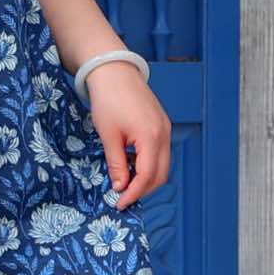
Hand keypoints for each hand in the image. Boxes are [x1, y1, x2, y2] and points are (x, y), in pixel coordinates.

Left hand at [83, 60, 171, 209]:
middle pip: (160, 174)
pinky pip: (160, 152)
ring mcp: (165, 129)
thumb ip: (117, 163)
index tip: (120, 203)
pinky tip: (130, 164)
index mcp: (151, 137)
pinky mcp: (162, 124)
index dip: (133, 194)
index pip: (147, 176)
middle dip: (143, 189)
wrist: (114, 70)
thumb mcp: (108, 135)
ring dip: (146, 177)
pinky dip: (148, 163)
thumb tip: (120, 186)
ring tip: (124, 182)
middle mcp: (164, 134)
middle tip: (122, 197)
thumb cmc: (109, 100)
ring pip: (163, 165)